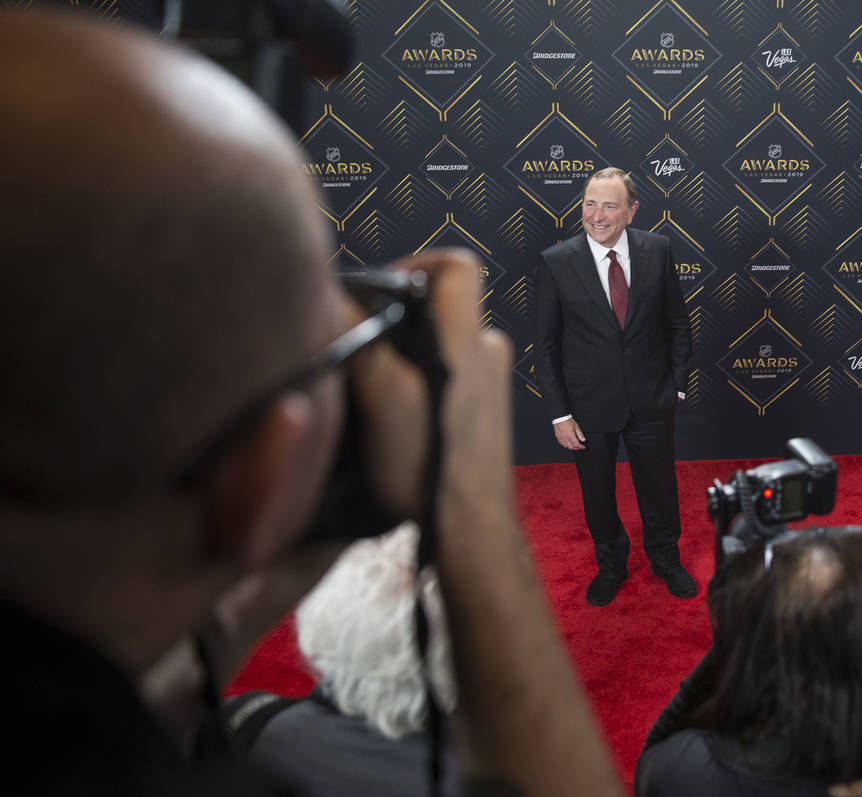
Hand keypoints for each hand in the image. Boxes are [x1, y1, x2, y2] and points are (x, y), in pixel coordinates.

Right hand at [342, 247, 496, 516]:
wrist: (470, 531)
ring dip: (410, 356)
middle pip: (444, 307)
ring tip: (373, 385)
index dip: (419, 263)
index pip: (458, 266)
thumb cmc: (430, 467)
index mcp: (468, 339)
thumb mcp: (381, 399)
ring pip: (444, 346)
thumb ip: (360, 344)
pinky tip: (395, 418)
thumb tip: (332, 299)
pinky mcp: (484, 418)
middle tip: (364, 343)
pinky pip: (450, 381)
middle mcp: (488, 355)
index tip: (383, 289)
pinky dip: (423, 386)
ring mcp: (491, 388)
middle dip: (403, 318)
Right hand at [554, 417, 585, 450]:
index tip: (583, 447)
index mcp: (570, 435)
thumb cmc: (567, 420)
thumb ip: (580, 434)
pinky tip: (568, 442)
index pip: (576, 444)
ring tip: (574, 445)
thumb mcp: (576, 426)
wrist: (560, 417)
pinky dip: (565, 444)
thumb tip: (583, 439)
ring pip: (566, 446)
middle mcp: (565, 438)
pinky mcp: (558, 437)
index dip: (580, 447)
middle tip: (579, 446)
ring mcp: (561, 438)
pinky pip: (561, 443)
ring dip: (571, 447)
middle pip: (571, 447)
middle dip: (576, 448)